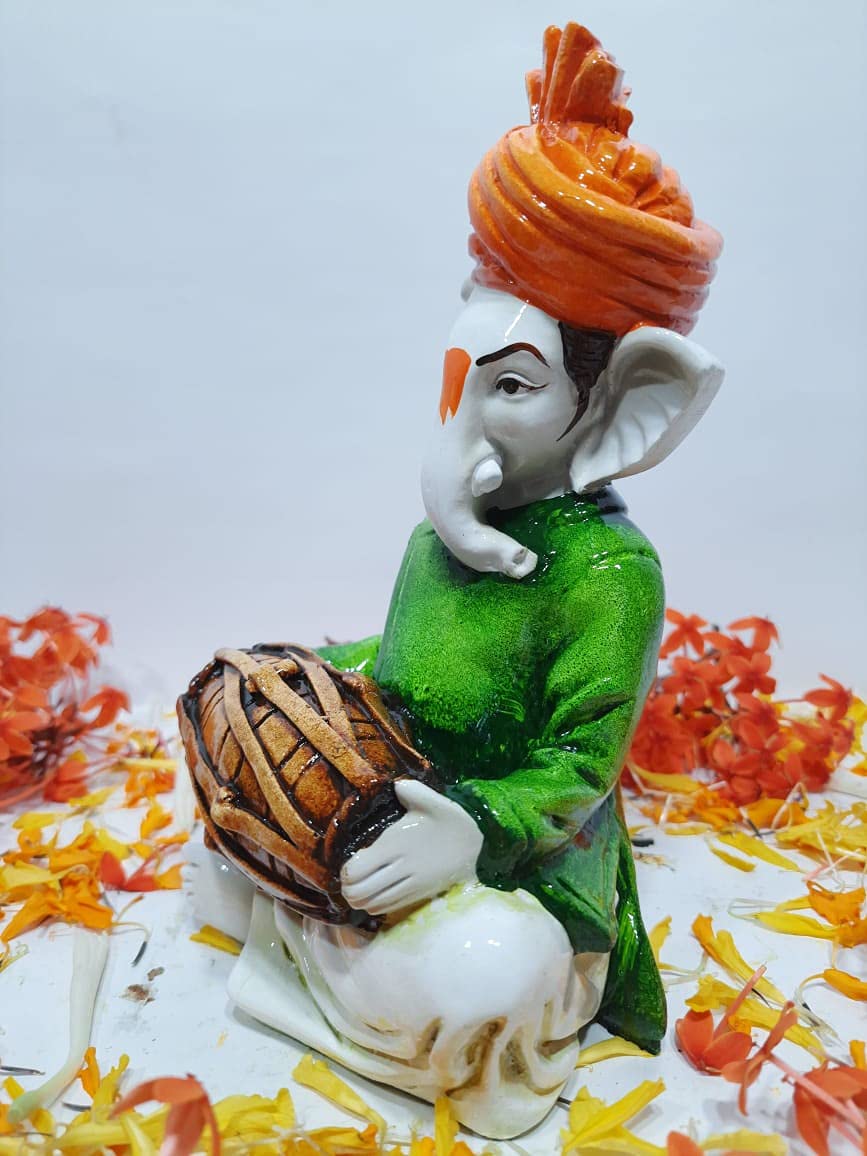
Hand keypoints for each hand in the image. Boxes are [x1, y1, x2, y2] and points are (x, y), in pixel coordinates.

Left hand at [340, 780, 482, 916]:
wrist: (476, 846)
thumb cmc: (450, 821)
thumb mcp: (433, 801)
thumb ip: (412, 790)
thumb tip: (395, 784)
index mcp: (397, 844)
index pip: (356, 870)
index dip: (346, 871)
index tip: (349, 863)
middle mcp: (401, 867)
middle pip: (359, 891)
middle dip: (348, 888)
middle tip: (348, 880)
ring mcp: (410, 884)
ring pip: (372, 904)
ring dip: (360, 899)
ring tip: (358, 888)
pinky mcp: (418, 895)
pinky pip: (387, 908)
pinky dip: (375, 905)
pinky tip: (374, 894)